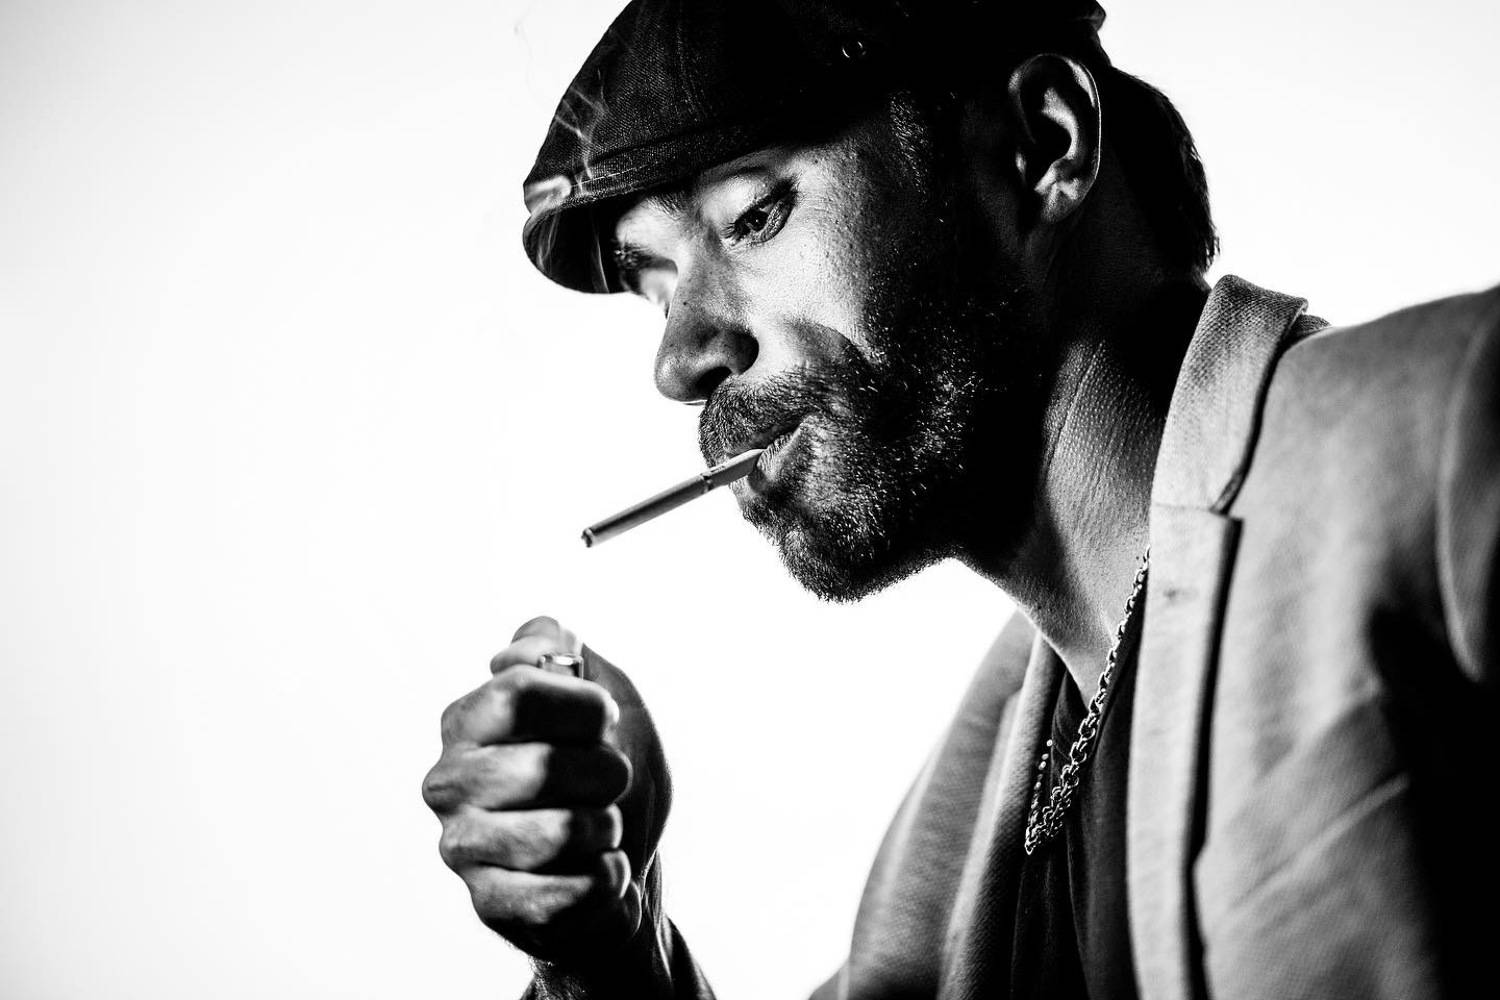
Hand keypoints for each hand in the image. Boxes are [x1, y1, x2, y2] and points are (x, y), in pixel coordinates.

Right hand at [422, 617, 672, 970]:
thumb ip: (557, 650)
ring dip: (605, 827)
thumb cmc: (606, 767)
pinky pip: (569, 891)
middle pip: (542, 766)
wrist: (626, 853)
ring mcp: (461, 846)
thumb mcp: (601, 688)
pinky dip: (606, 877)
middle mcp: (449, 781)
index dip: (584, 706)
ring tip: (601, 825)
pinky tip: (599, 868)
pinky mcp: (488, 904)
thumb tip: (514, 654)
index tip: (604, 719)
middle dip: (604, 772)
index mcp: (468, 720)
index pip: (518, 694)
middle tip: (609, 780)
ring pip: (560, 832)